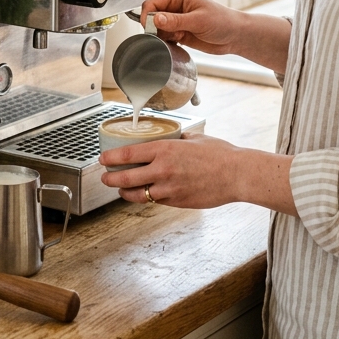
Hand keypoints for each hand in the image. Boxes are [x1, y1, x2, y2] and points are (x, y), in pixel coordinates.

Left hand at [100, 133, 240, 207]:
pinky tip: (143, 194)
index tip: (102, 159)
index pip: (128, 154)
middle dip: (110, 179)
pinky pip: (155, 201)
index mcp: (164, 150)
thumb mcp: (194, 138)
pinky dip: (146, 198)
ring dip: (124, 192)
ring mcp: (169, 189)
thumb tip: (170, 137)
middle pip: (126, 178)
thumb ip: (177, 139)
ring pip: (137, 194)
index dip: (111, 158)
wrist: (236, 175)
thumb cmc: (219, 154)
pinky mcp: (177, 202)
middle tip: (104, 177)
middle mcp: (163, 170)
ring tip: (119, 189)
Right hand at [140, 0, 243, 56]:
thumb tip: (155, 19)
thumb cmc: (222, 21)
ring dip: (163, 36)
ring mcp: (175, 19)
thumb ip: (175, 21)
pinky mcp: (177, 31)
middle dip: (156, 28)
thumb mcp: (198, 20)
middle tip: (169, 34)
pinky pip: (163, 37)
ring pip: (156, 28)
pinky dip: (167, 41)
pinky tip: (179, 41)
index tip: (150, 29)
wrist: (234, 36)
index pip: (152, 2)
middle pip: (151, 15)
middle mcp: (174, 5)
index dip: (148, 16)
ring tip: (179, 37)